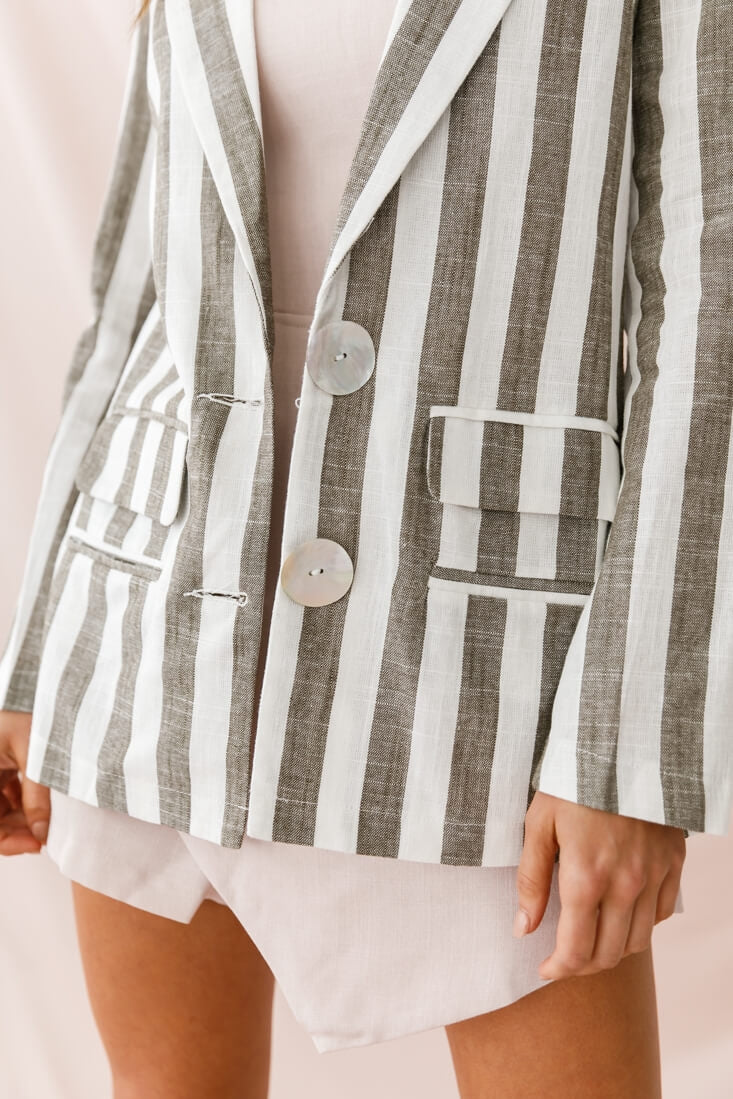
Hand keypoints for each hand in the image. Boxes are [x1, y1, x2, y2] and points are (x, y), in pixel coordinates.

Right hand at [0, 709, 50, 854]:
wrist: (39, 682)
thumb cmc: (27, 708)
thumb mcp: (34, 753)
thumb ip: (36, 796)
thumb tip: (42, 834)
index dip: (7, 841)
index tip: (36, 844)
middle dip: (18, 831)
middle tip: (47, 837)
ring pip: (1, 810)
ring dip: (23, 820)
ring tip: (49, 823)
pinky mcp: (0, 766)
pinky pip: (7, 795)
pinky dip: (23, 804)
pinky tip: (42, 808)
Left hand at [514, 791, 684, 979]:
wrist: (620, 747)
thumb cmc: (571, 783)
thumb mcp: (538, 824)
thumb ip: (531, 880)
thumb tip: (523, 928)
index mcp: (586, 877)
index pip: (576, 950)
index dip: (557, 969)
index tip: (544, 968)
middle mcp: (625, 885)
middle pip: (608, 954)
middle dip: (581, 967)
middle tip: (563, 959)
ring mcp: (654, 875)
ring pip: (637, 941)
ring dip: (611, 951)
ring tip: (590, 940)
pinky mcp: (673, 862)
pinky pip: (661, 913)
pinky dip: (641, 925)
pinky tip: (620, 913)